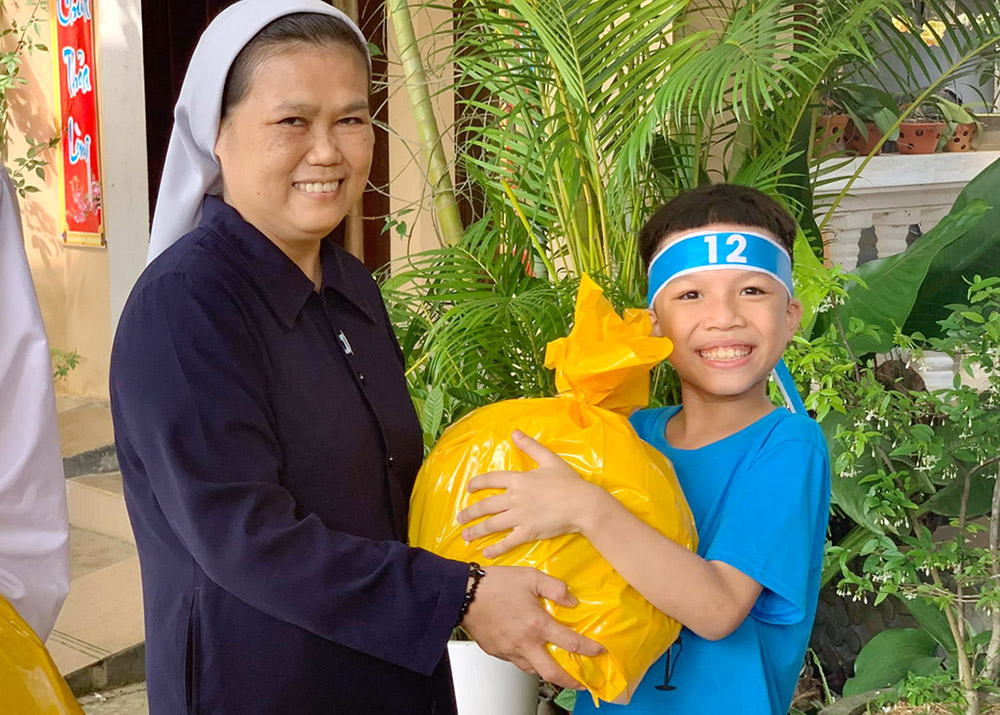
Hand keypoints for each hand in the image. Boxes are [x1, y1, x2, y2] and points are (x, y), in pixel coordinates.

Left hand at [457, 430, 600, 557]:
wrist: (583, 504)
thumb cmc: (569, 481)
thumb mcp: (550, 459)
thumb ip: (531, 446)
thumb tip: (515, 433)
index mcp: (519, 480)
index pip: (491, 479)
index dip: (477, 483)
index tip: (469, 488)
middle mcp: (514, 498)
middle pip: (486, 506)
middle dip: (470, 512)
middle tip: (460, 518)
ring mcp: (519, 517)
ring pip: (492, 524)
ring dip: (476, 531)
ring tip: (465, 535)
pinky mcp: (527, 532)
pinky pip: (507, 542)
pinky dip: (496, 548)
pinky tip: (486, 553)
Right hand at [460, 564, 603, 688]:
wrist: (463, 594)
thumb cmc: (495, 584)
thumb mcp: (530, 577)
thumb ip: (554, 587)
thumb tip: (571, 600)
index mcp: (537, 625)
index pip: (571, 643)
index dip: (589, 649)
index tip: (599, 651)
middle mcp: (525, 643)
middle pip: (552, 672)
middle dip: (570, 681)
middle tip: (580, 683)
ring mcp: (509, 651)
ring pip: (532, 670)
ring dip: (547, 672)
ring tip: (555, 669)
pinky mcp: (496, 652)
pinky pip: (515, 662)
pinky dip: (527, 661)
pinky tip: (529, 653)